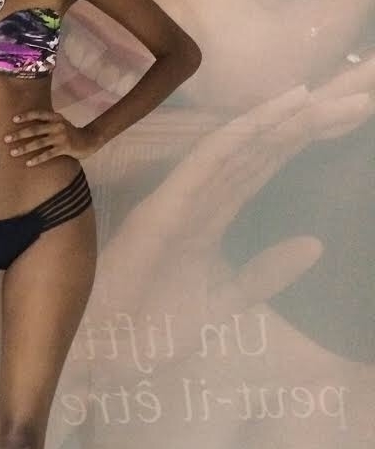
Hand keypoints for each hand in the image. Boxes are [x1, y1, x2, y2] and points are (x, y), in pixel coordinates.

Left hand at [3, 110, 97, 164]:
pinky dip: (37, 159)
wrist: (88, 140)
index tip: (13, 120)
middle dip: (19, 134)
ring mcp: (61, 137)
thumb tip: (26, 124)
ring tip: (12, 152)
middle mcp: (58, 125)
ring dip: (24, 148)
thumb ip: (46, 122)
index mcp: (55, 117)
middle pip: (35, 129)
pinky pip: (48, 154)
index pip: (38, 114)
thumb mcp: (59, 122)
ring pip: (39, 143)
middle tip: (6, 139)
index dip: (26, 116)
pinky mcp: (65, 148)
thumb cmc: (69, 132)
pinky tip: (28, 163)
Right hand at [90, 80, 373, 366]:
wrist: (100, 357)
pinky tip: (274, 116)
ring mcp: (180, 200)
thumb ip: (265, 273)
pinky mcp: (164, 210)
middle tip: (359, 92)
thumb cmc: (148, 330)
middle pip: (261, 150)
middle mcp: (198, 199)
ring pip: (239, 149)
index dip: (306, 137)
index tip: (352, 112)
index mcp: (211, 217)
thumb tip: (314, 244)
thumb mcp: (224, 302)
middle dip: (307, 121)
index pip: (266, 166)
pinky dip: (240, 137)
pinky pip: (206, 166)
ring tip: (325, 94)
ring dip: (282, 120)